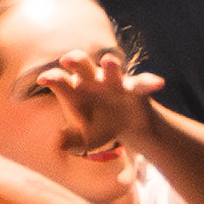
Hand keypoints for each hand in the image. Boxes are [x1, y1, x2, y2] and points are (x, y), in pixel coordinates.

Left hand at [36, 48, 160, 158]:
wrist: (126, 124)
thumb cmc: (99, 127)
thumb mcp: (86, 138)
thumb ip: (72, 141)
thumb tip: (58, 144)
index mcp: (76, 89)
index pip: (61, 81)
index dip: (53, 79)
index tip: (44, 79)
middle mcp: (93, 80)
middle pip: (81, 65)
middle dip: (75, 61)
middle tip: (66, 59)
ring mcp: (114, 81)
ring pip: (110, 69)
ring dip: (110, 65)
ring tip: (109, 61)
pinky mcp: (134, 86)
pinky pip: (142, 82)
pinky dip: (149, 82)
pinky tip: (159, 83)